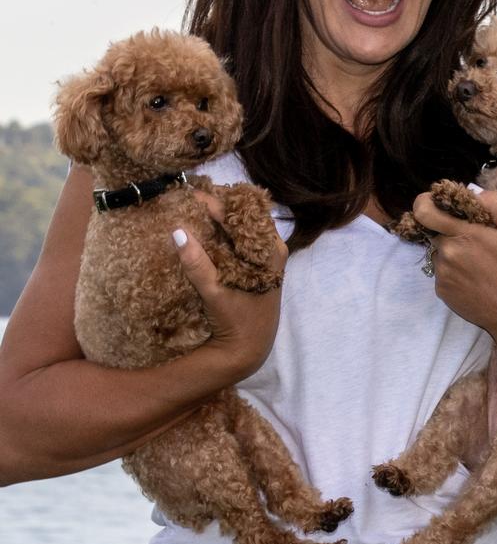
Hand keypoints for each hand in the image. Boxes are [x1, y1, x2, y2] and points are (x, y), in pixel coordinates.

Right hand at [172, 191, 287, 380]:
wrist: (249, 348)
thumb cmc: (236, 321)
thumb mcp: (214, 291)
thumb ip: (197, 263)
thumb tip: (178, 231)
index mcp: (269, 250)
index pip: (243, 215)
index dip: (216, 203)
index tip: (191, 195)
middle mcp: (272, 249)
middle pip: (245, 216)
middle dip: (218, 206)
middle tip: (191, 198)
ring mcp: (265, 256)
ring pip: (243, 226)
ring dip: (220, 218)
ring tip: (194, 208)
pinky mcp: (257, 265)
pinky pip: (241, 239)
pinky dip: (223, 232)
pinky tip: (204, 229)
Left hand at [412, 188, 496, 355]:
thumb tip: (474, 194)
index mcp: (463, 235)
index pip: (424, 211)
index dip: (425, 202)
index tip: (436, 203)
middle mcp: (446, 253)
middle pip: (436, 232)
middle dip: (451, 231)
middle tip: (476, 242)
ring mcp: (442, 274)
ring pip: (440, 252)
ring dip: (453, 252)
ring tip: (479, 264)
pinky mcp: (441, 291)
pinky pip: (442, 272)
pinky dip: (454, 271)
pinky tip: (475, 280)